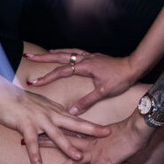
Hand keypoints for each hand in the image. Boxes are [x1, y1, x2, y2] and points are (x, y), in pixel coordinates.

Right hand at [0, 86, 110, 163]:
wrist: (3, 94)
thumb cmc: (22, 101)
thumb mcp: (43, 106)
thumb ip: (54, 113)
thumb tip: (65, 118)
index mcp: (57, 111)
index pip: (78, 119)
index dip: (93, 125)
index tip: (108, 129)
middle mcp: (51, 115)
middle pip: (75, 123)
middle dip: (91, 130)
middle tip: (106, 135)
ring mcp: (40, 120)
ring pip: (57, 135)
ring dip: (68, 147)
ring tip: (78, 158)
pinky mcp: (26, 125)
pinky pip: (32, 141)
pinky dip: (35, 154)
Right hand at [24, 48, 141, 113]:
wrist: (135, 66)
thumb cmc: (121, 79)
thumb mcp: (104, 92)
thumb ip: (87, 101)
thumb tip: (73, 111)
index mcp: (86, 67)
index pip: (62, 72)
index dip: (47, 77)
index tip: (34, 82)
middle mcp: (86, 59)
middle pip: (60, 56)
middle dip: (43, 57)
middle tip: (28, 57)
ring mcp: (90, 56)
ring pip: (68, 52)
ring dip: (54, 53)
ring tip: (42, 54)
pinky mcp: (94, 56)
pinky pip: (76, 52)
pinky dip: (67, 52)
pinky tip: (64, 53)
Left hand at [38, 115, 158, 163]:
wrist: (140, 127)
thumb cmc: (130, 128)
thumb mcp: (111, 130)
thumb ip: (100, 134)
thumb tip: (94, 133)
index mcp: (89, 134)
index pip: (65, 130)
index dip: (49, 129)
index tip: (35, 127)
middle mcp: (87, 144)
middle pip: (60, 145)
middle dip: (41, 146)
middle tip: (22, 146)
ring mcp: (94, 154)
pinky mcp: (102, 163)